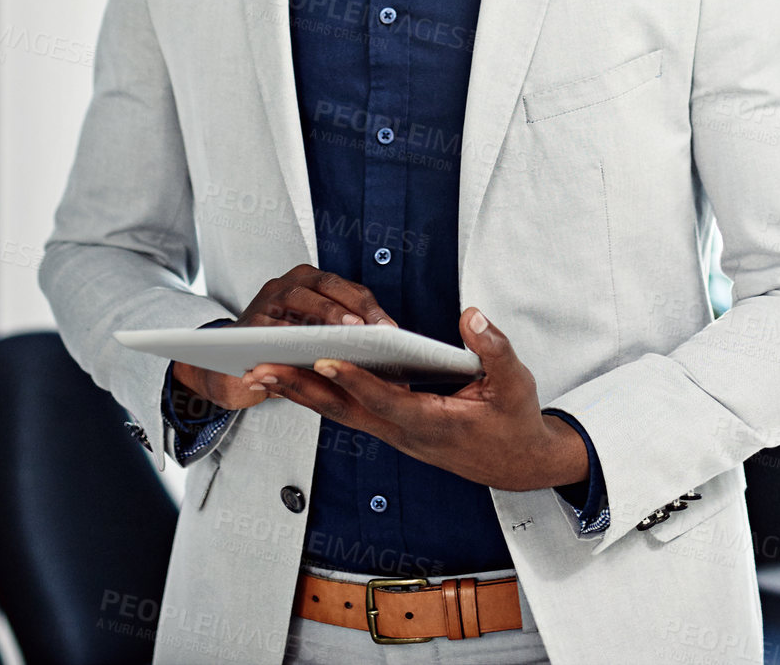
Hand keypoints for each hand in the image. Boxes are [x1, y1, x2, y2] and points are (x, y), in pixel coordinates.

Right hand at [171, 264, 397, 412]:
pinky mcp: (249, 322)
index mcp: (309, 282)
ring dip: (325, 316)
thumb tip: (386, 345)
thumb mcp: (315, 337)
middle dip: (352, 307)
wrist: (233, 364)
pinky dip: (293, 336)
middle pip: (325, 285)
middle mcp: (287, 283)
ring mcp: (266, 300)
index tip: (391, 329)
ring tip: (348, 334)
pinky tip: (312, 351)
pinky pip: (273, 326)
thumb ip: (342, 333)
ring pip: (300, 299)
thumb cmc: (283, 349)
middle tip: (374, 330)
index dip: (369, 306)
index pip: (345, 287)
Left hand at [238, 306, 587, 490]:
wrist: (518, 463)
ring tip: (261, 372)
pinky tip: (293, 377)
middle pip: (346, 412)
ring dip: (300, 394)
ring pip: (340, 413)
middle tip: (262, 370)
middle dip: (303, 390)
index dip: (357, 382)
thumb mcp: (518, 385)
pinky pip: (347, 411)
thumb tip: (472, 317)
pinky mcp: (391, 427)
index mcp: (435, 423)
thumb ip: (494, 350)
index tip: (326, 361)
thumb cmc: (515, 422)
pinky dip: (318, 395)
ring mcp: (395, 433)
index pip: (388, 402)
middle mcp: (406, 433)